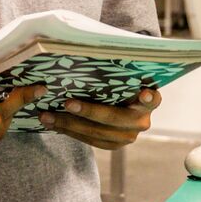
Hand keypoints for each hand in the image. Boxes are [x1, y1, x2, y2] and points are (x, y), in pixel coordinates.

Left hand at [40, 86, 160, 150]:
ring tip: (48, 116)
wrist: (121, 107)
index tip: (144, 92)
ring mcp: (129, 136)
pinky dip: (70, 132)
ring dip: (70, 125)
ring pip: (97, 133)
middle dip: (89, 112)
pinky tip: (53, 124)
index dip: (149, 97)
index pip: (153, 98)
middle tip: (66, 103)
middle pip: (114, 118)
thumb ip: (116, 75)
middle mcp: (142, 121)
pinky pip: (91, 141)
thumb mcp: (122, 80)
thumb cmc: (119, 86)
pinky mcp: (115, 146)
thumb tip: (92, 56)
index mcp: (149, 101)